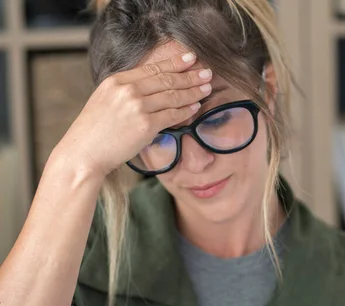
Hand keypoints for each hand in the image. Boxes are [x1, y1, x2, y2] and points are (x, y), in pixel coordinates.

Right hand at [56, 53, 211, 178]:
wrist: (83, 153)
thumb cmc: (94, 133)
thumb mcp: (105, 102)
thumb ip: (125, 92)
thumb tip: (150, 91)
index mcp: (117, 80)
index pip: (152, 68)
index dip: (174, 62)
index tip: (189, 59)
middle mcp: (127, 90)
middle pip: (166, 79)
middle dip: (189, 75)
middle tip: (206, 73)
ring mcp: (137, 107)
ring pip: (172, 96)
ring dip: (192, 92)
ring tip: (206, 89)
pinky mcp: (145, 125)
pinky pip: (172, 115)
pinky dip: (186, 111)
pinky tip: (195, 107)